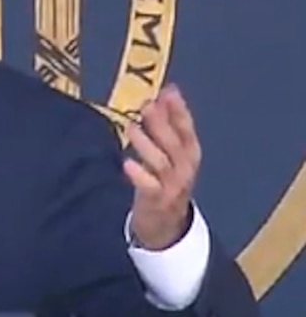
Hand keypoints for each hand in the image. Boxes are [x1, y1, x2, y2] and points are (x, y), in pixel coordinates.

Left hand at [123, 84, 200, 249]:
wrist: (166, 225)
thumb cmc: (165, 181)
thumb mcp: (170, 155)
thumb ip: (166, 126)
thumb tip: (161, 95)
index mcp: (190, 155)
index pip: (188, 130)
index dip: (180, 111)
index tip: (169, 91)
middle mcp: (185, 170)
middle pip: (175, 144)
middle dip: (162, 123)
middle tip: (148, 105)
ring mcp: (172, 187)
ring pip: (161, 163)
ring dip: (146, 144)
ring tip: (131, 127)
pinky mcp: (156, 201)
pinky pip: (149, 187)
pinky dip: (139, 175)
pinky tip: (126, 163)